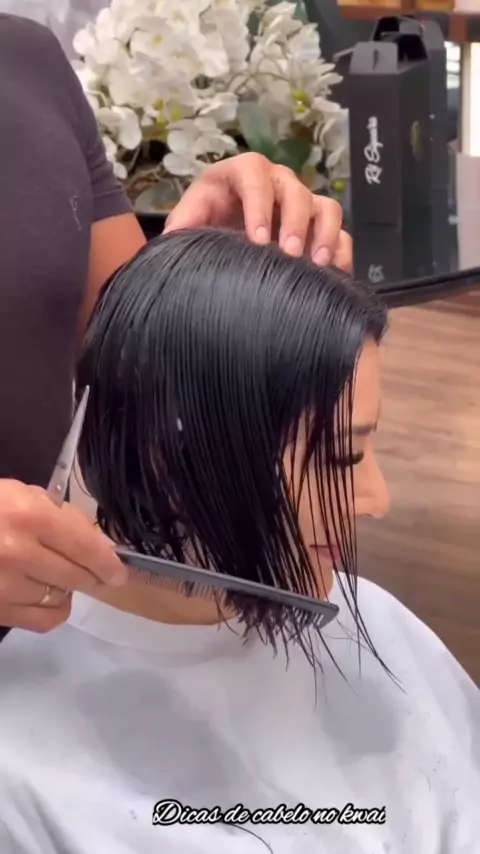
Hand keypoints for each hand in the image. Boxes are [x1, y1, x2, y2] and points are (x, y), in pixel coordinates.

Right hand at [0, 480, 127, 632]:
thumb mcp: (24, 495)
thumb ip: (65, 517)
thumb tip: (103, 546)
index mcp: (29, 516)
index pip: (84, 546)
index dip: (107, 562)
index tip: (118, 572)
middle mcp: (18, 553)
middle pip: (76, 575)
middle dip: (93, 576)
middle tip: (98, 575)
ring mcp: (5, 585)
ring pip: (60, 597)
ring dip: (66, 588)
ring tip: (55, 574)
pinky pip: (43, 621)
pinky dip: (54, 610)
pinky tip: (49, 596)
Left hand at [163, 152, 351, 269]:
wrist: (223, 233)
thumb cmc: (207, 222)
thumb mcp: (189, 221)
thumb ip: (182, 225)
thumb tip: (173, 239)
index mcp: (243, 173)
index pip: (255, 177)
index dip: (259, 206)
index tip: (258, 240)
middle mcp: (278, 183)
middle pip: (296, 191)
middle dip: (294, 224)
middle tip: (289, 256)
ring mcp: (303, 203)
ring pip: (326, 207)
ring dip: (324, 235)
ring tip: (317, 266)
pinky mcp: (320, 226)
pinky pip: (341, 233)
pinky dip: (341, 252)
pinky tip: (334, 276)